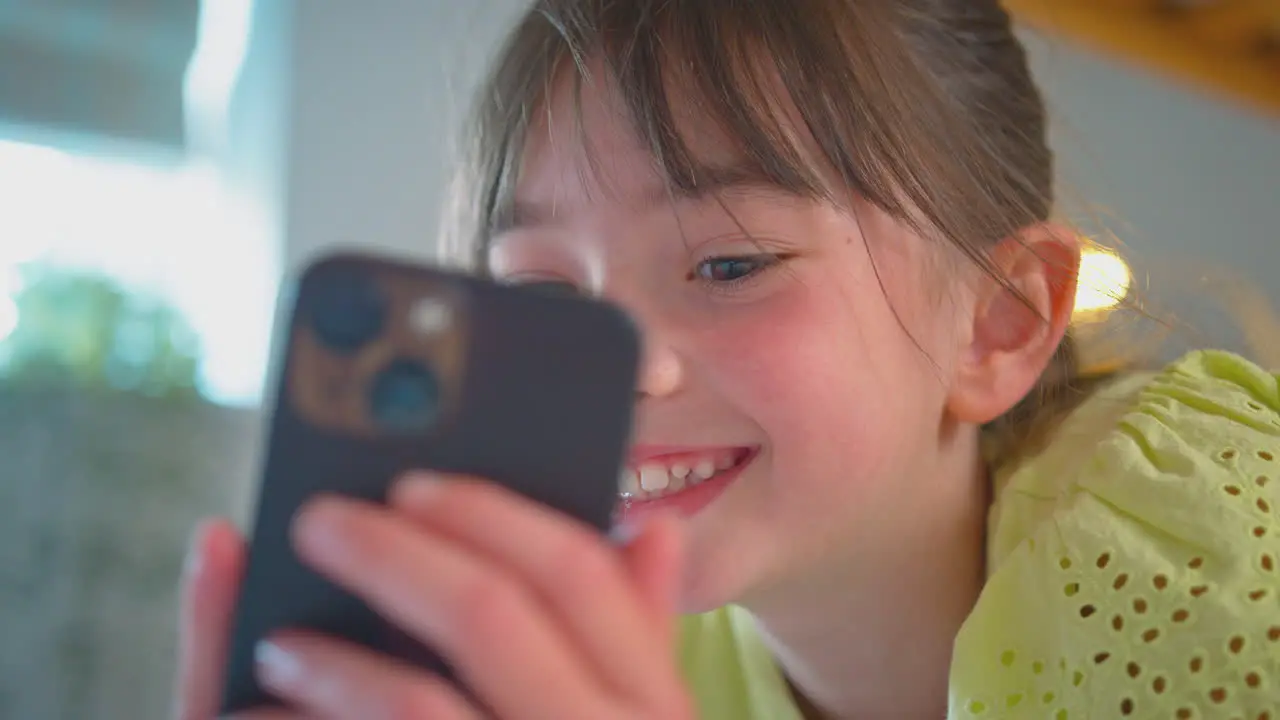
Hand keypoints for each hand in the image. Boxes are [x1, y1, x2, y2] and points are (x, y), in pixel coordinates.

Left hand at [172, 475, 691, 719]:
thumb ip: (642, 639)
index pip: (579, 574)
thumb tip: (655, 528)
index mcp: (655, 709)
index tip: (412, 483)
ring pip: (419, 704)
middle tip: (317, 521)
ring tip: (280, 644)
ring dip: (333, 663)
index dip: (490, 514)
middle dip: (388, 553)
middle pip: (490, 614)